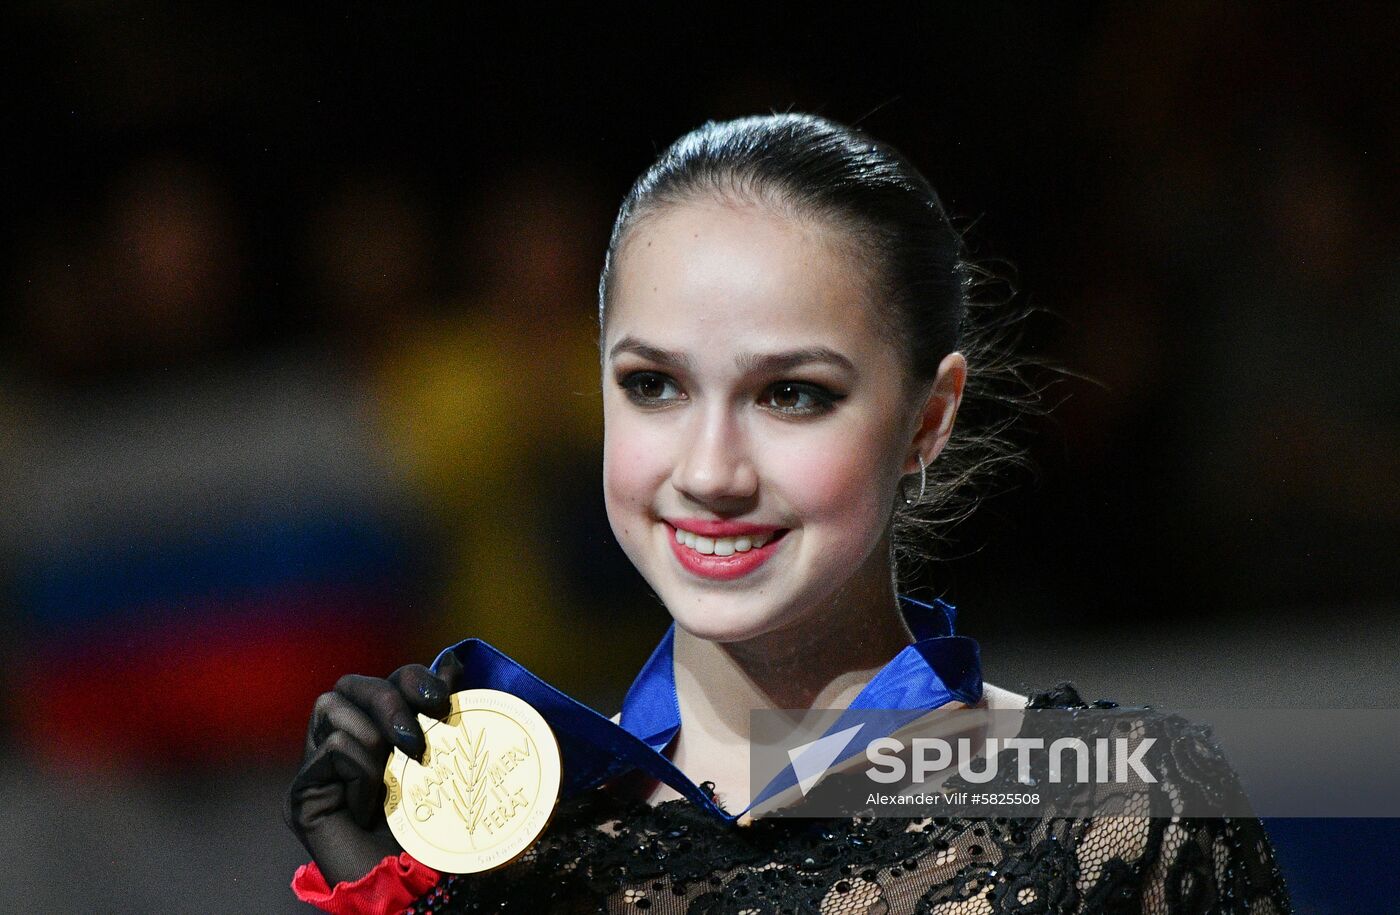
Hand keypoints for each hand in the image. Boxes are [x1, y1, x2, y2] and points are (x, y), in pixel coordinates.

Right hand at [284, 651, 465, 885]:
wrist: (418, 889)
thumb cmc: (439, 831)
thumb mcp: (451, 762)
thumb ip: (446, 714)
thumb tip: (453, 661)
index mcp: (381, 733)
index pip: (385, 680)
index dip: (412, 678)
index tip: (444, 697)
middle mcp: (343, 744)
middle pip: (351, 683)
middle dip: (389, 698)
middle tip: (417, 738)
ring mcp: (317, 769)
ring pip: (331, 705)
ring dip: (374, 737)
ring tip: (393, 778)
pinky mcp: (300, 795)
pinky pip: (331, 750)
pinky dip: (361, 774)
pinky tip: (371, 807)